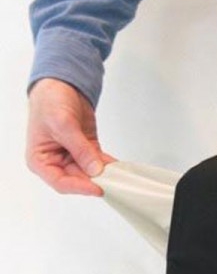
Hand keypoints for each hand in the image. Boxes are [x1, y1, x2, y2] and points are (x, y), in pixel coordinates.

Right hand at [26, 78, 116, 195]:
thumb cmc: (49, 102)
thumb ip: (79, 149)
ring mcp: (72, 157)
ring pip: (91, 173)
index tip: (97, 187)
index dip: (80, 187)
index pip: (61, 183)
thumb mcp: (63, 125)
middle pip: (78, 180)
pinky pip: (98, 162)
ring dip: (105, 175)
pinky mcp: (86, 151)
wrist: (60, 85)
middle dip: (95, 181)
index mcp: (40, 161)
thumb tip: (94, 169)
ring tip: (119, 176)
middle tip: (112, 182)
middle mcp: (56, 163)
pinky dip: (109, 165)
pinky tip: (118, 167)